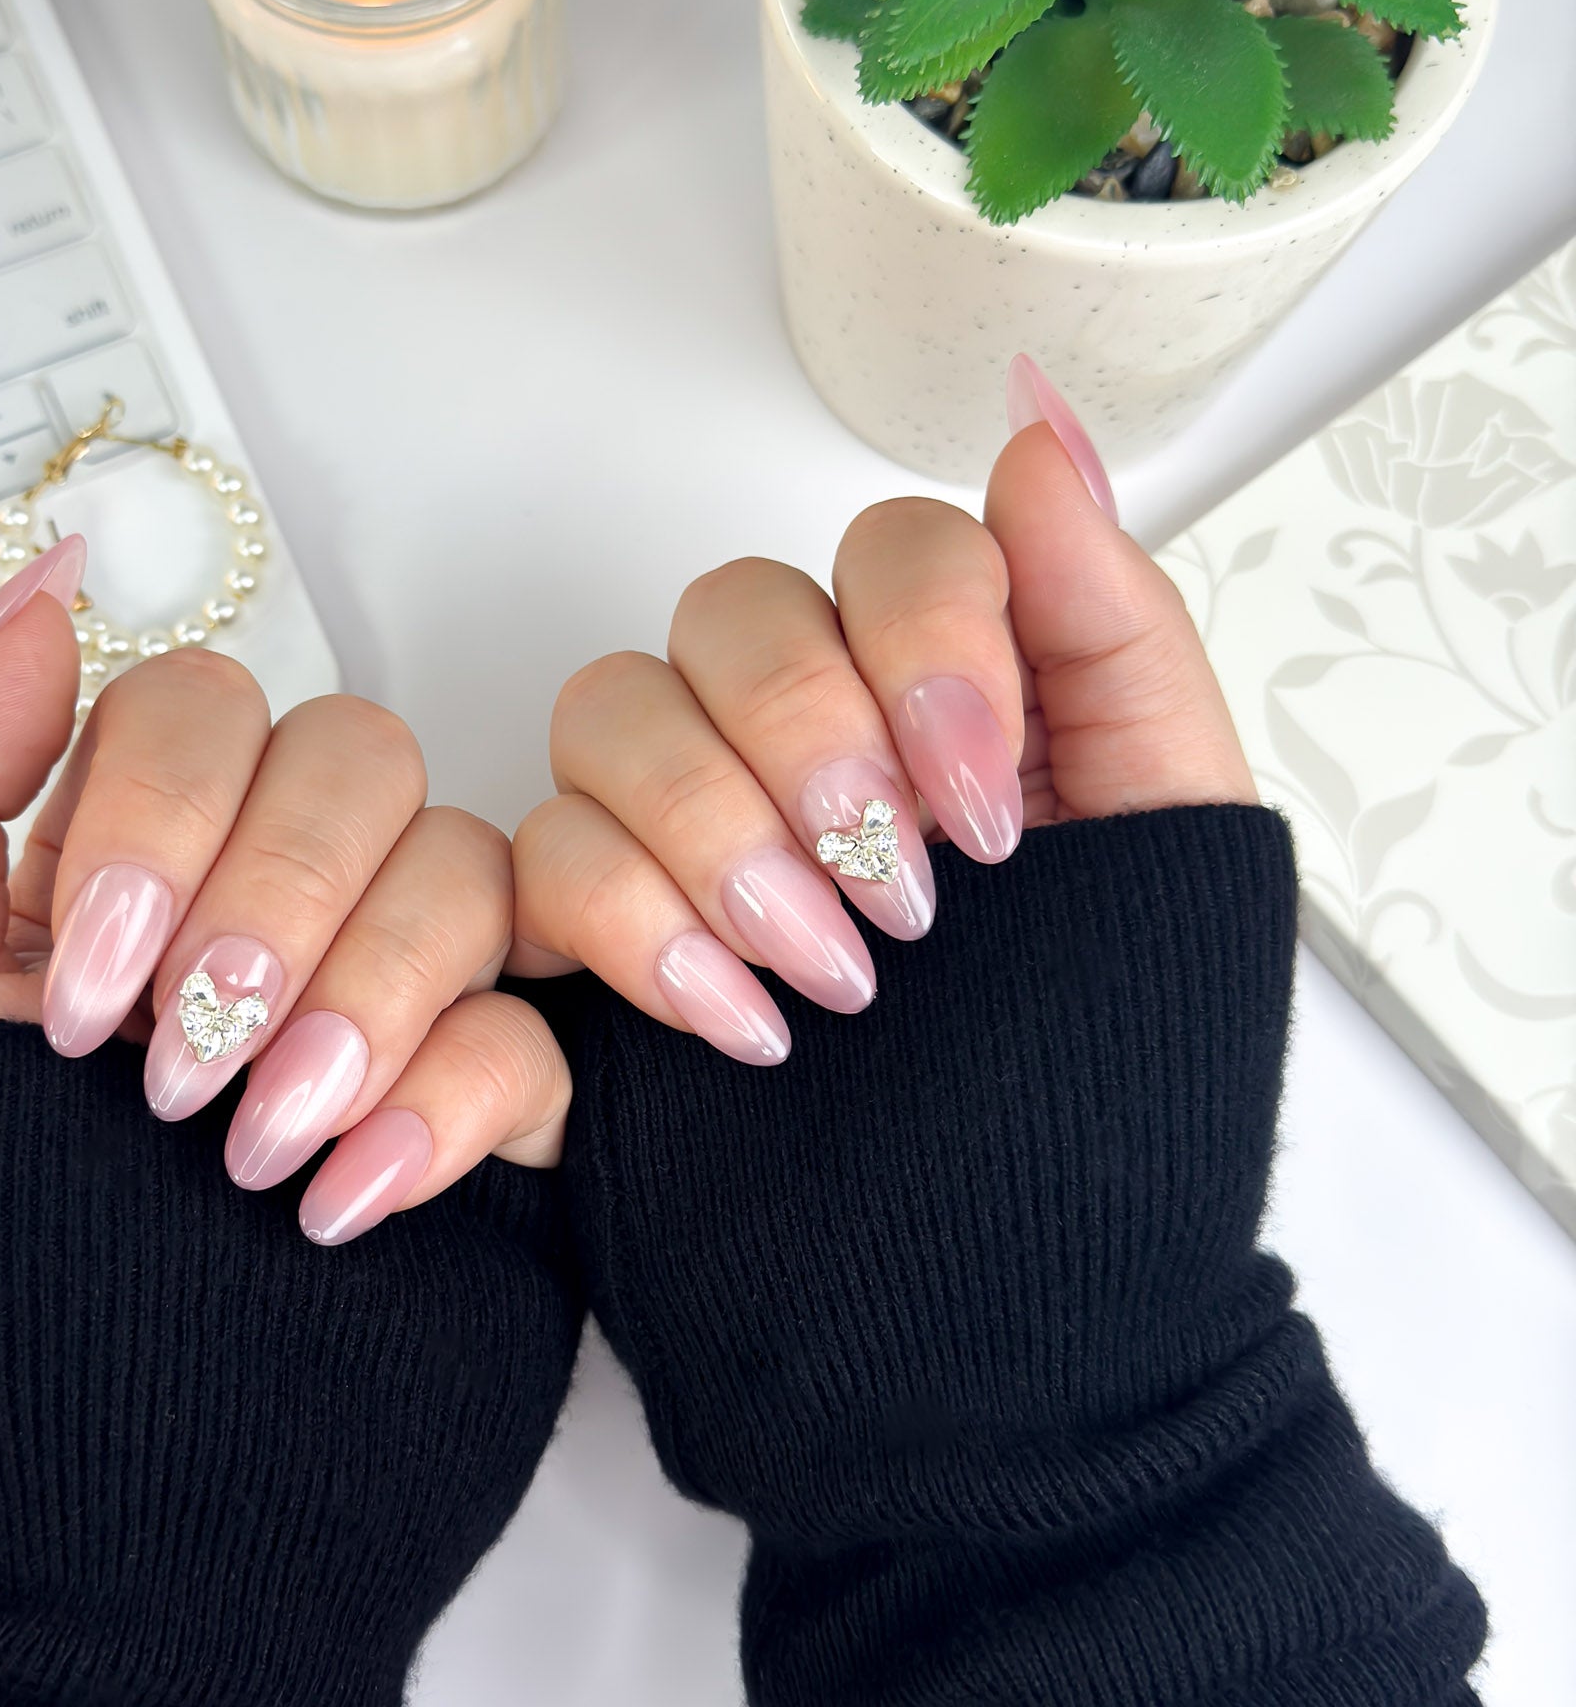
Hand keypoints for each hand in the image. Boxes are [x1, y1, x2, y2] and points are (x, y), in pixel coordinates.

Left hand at [0, 535, 566, 1238]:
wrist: (94, 1499)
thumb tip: (43, 591)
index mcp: (131, 865)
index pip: (205, 706)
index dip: (164, 814)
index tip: (85, 991)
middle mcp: (271, 908)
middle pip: (362, 756)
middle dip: (276, 898)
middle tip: (181, 1063)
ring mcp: (392, 1003)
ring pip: (469, 870)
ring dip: (365, 1000)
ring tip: (254, 1150)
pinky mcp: (491, 1115)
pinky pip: (535, 1036)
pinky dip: (443, 1111)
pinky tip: (339, 1205)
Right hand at [510, 385, 1255, 1059]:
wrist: (1012, 1275)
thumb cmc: (1104, 1064)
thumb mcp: (1167, 839)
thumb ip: (1113, 627)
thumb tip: (1042, 431)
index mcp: (944, 694)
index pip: (890, 551)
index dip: (925, 649)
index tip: (984, 816)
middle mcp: (804, 737)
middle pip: (729, 611)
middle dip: (810, 748)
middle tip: (904, 907)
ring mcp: (688, 830)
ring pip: (609, 709)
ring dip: (715, 836)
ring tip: (827, 979)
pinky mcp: (596, 935)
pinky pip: (539, 854)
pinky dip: (632, 929)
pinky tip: (739, 1023)